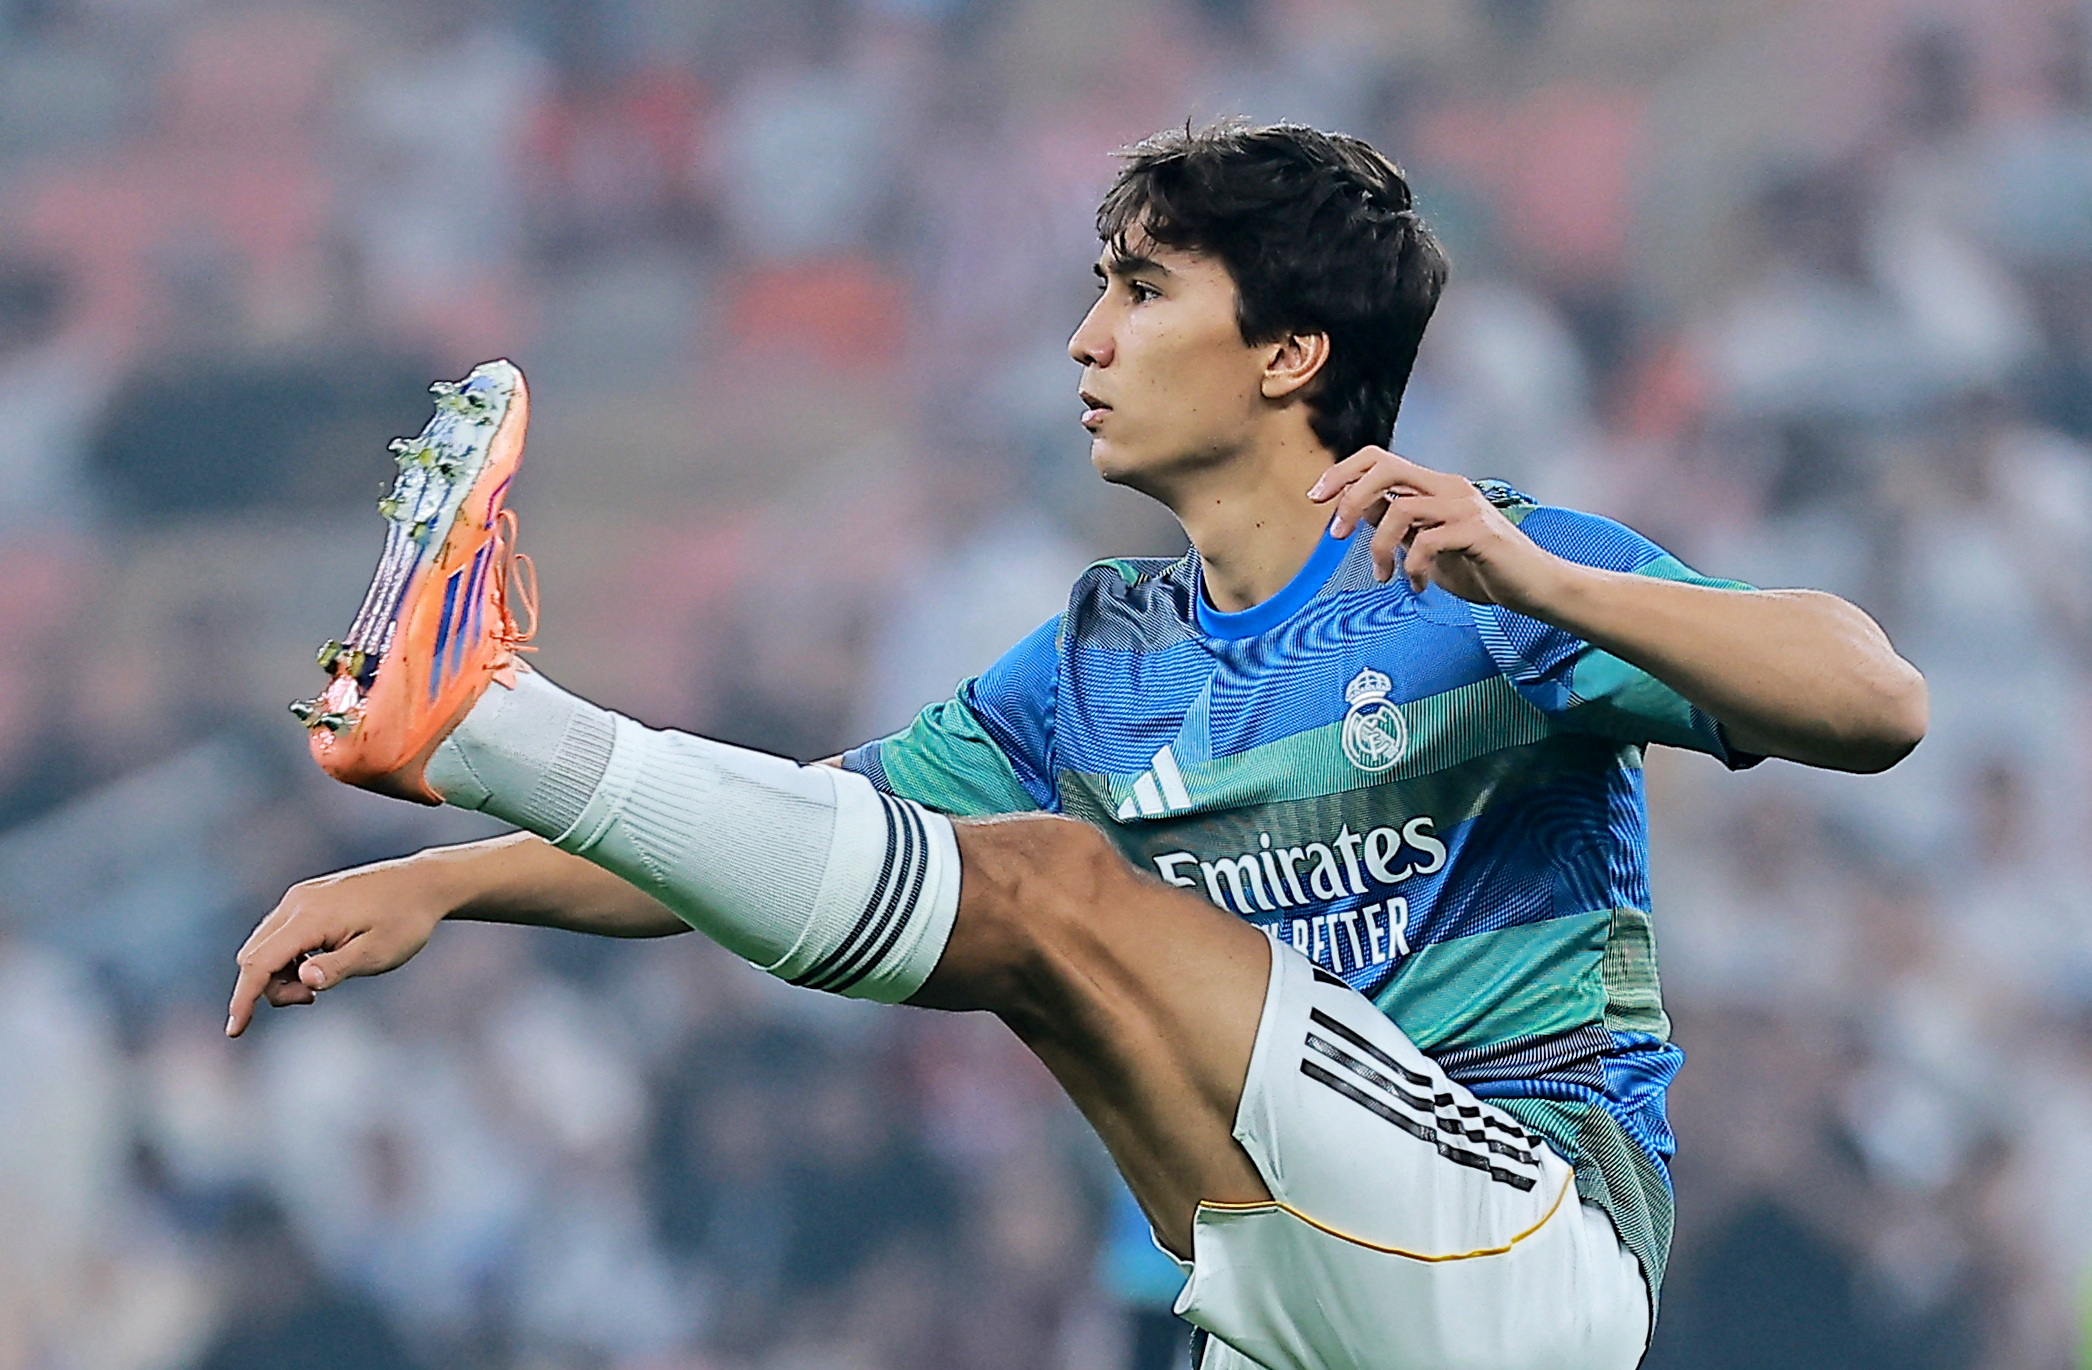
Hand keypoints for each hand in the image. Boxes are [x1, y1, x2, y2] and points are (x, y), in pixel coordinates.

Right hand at [225, 855, 455, 1036]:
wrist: (424, 883)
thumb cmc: (406, 921)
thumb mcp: (378, 953)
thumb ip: (338, 968)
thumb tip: (302, 981)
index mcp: (310, 917)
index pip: (260, 962)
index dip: (244, 998)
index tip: (235, 1031)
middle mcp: (297, 902)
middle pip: (254, 955)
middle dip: (270, 987)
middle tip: (313, 999)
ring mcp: (301, 897)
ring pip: (264, 944)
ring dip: (280, 973)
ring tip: (324, 980)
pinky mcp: (308, 897)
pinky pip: (280, 933)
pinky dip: (288, 956)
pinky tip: (320, 963)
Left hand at [1308, 448, 1567, 609]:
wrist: (1533, 587)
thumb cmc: (1482, 568)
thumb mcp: (1428, 545)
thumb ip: (1399, 526)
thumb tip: (1359, 510)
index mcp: (1435, 486)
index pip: (1381, 459)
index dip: (1344, 472)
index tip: (1317, 497)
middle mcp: (1449, 487)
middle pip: (1386, 467)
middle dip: (1351, 497)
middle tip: (1334, 532)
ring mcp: (1465, 506)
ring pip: (1400, 508)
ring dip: (1378, 547)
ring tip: (1383, 576)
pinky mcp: (1477, 531)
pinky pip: (1426, 542)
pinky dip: (1412, 568)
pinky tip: (1417, 586)